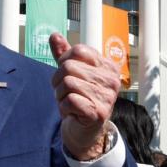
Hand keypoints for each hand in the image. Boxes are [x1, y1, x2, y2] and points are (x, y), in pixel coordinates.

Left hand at [48, 33, 119, 159]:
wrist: (84, 131)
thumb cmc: (79, 99)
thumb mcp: (71, 74)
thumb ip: (64, 55)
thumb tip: (54, 35)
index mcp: (107, 66)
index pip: (78, 50)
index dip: (64, 61)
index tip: (67, 75)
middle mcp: (111, 80)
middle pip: (69, 66)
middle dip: (58, 81)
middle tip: (66, 92)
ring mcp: (107, 97)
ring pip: (67, 83)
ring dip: (60, 95)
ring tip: (69, 102)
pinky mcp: (98, 113)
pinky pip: (69, 100)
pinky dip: (63, 107)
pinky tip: (72, 112)